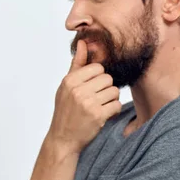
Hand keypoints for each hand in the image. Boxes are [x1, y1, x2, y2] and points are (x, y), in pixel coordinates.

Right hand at [47, 40, 121, 155]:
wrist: (63, 138)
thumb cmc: (65, 110)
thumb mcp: (66, 86)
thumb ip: (77, 64)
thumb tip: (83, 42)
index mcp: (70, 80)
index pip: (97, 68)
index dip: (98, 78)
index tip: (91, 88)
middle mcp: (78, 90)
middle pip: (108, 78)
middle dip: (105, 89)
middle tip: (96, 99)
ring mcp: (88, 103)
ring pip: (114, 91)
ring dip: (110, 100)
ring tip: (99, 107)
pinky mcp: (98, 116)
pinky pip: (116, 105)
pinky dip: (113, 111)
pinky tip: (103, 115)